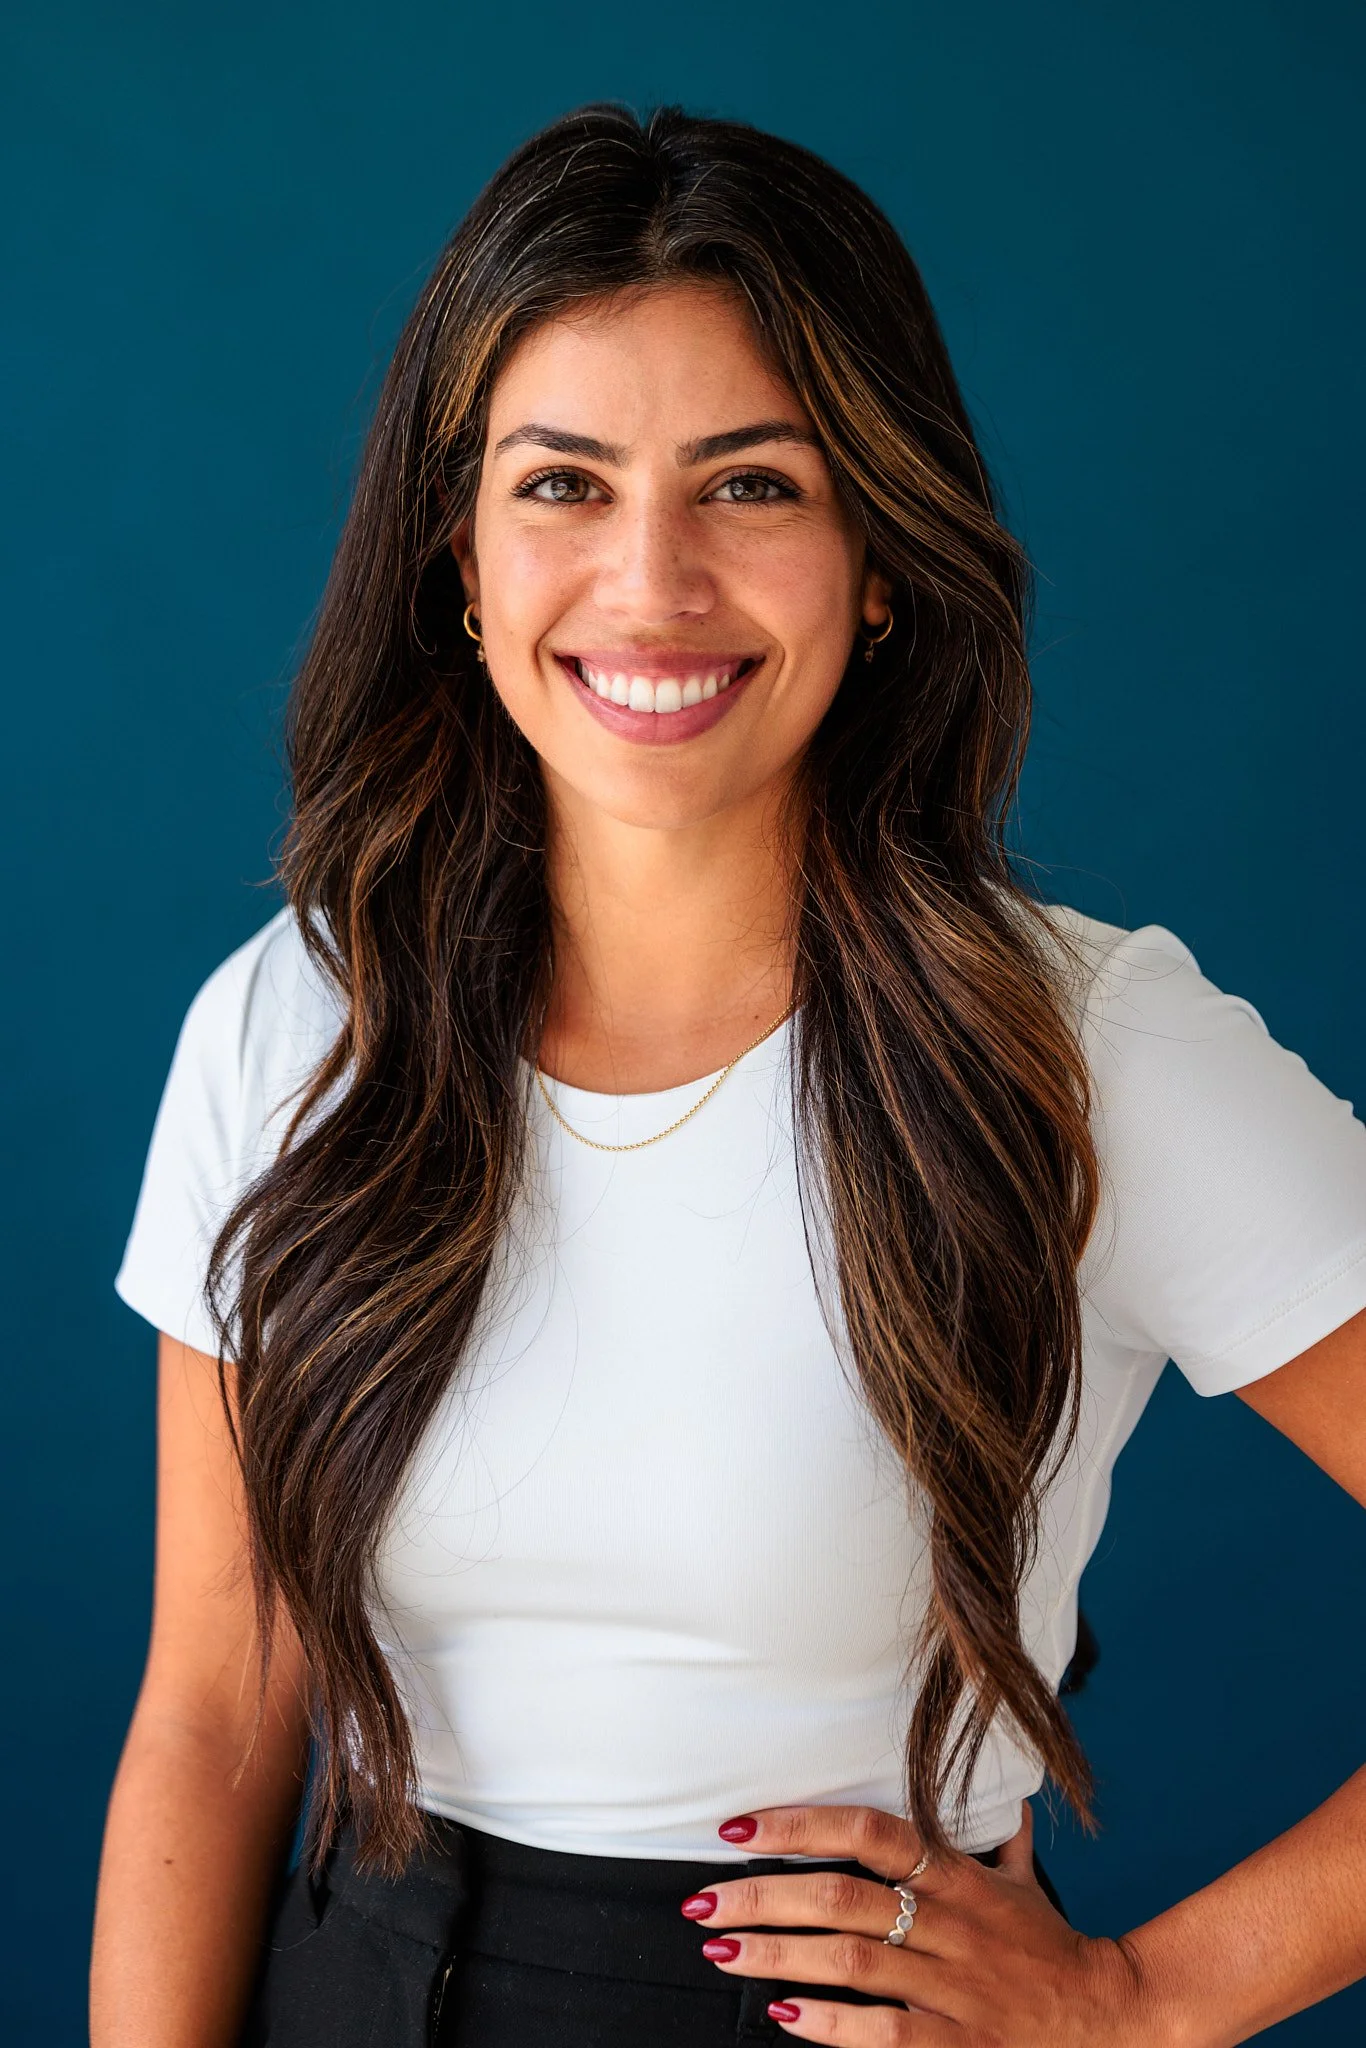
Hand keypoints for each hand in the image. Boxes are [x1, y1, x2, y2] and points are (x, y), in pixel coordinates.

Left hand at [680, 1800, 1159, 2043]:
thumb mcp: (1023, 1883)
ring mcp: (949, 1985)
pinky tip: (783, 2015)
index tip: (739, 1829)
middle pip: (840, 1897)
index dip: (800, 1824)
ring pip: (848, 1960)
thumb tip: (1002, 1794)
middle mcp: (947, 1924)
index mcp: (956, 1876)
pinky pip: (880, 2031)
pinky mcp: (954, 2044)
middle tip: (702, 1899)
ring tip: (722, 1951)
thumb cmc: (1054, 1950)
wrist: (1114, 2021)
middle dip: (761, 1897)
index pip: (868, 1831)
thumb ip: (998, 1838)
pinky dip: (828, 2025)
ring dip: (776, 1956)